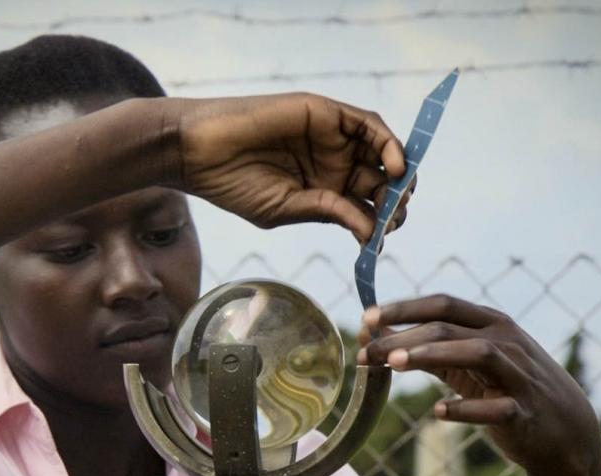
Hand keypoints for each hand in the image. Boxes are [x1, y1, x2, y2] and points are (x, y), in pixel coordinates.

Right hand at [173, 93, 409, 242]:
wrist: (200, 152)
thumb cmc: (233, 185)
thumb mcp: (286, 209)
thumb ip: (328, 213)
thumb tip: (371, 234)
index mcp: (323, 191)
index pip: (365, 205)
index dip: (381, 221)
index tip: (384, 237)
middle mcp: (332, 164)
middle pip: (380, 181)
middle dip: (394, 200)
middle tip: (395, 216)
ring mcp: (332, 138)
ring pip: (381, 152)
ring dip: (399, 173)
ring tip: (399, 193)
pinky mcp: (327, 113)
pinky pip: (369, 125)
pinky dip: (389, 143)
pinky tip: (395, 166)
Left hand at [357, 294, 600, 475]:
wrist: (563, 430)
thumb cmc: (506, 388)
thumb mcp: (468, 362)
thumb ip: (428, 348)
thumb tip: (376, 337)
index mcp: (491, 324)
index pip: (443, 304)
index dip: (404, 308)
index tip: (366, 318)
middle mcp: (506, 342)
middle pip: (449, 328)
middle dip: (405, 337)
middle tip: (368, 351)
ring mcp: (518, 375)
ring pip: (477, 354)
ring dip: (432, 356)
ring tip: (395, 364)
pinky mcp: (523, 412)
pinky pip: (495, 408)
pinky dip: (466, 408)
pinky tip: (438, 411)